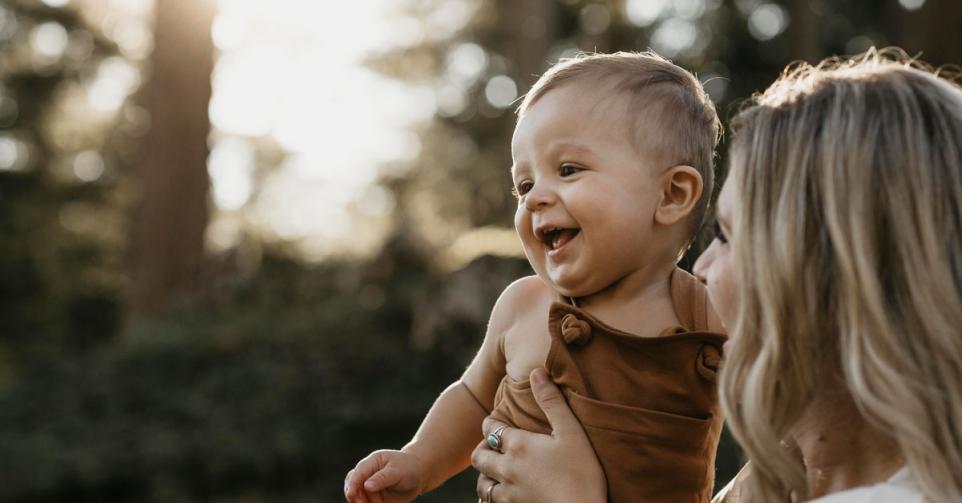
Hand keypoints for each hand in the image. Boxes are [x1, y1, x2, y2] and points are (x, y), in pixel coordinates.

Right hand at [344, 449, 426, 502]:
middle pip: (352, 485)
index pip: (357, 473)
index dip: (352, 484)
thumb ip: (382, 478)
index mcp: (371, 462)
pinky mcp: (373, 498)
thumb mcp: (397, 471)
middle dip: (354, 496)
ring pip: (357, 497)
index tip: (351, 494)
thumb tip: (366, 486)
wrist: (418, 475)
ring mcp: (369, 487)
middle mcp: (367, 474)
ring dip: (360, 502)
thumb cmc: (408, 468)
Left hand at [471, 368, 605, 502]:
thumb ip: (552, 401)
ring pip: (481, 484)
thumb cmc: (582, 472)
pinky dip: (494, 497)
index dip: (491, 423)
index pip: (490, 428)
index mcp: (518, 445)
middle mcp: (506, 468)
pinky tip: (506, 494)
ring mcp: (508, 492)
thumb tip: (536, 372)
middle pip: (479, 456)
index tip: (497, 422)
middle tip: (493, 446)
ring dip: (485, 475)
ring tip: (495, 471)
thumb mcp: (572, 431)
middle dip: (482, 449)